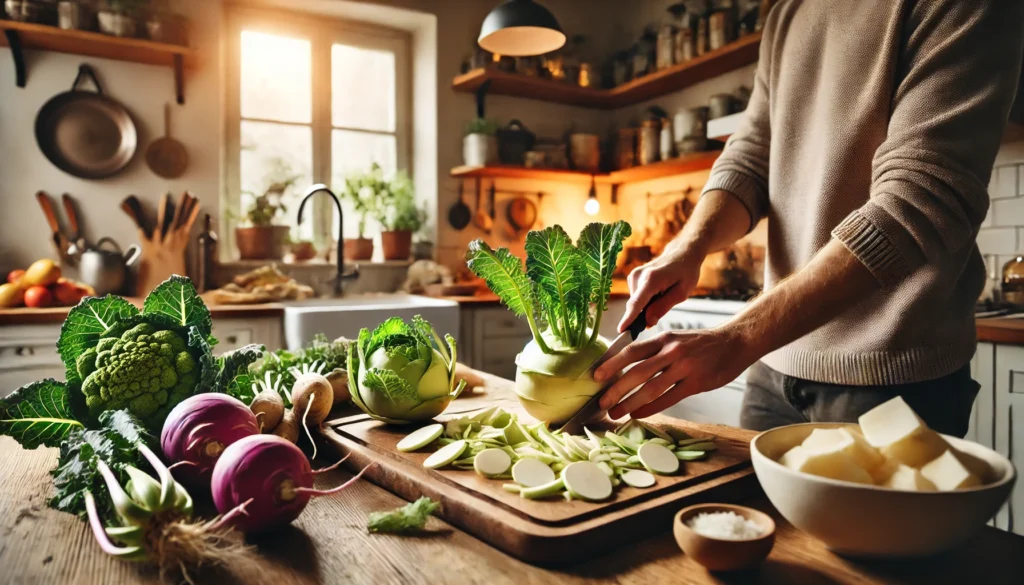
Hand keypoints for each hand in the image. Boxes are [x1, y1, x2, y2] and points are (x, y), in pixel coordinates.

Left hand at [593, 326, 757, 419]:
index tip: (596, 375)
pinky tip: (639, 414)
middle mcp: (672, 351)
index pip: (632, 351)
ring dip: (630, 402)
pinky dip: (651, 407)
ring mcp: (684, 367)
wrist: (735, 342)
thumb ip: (655, 350)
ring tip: (616, 413)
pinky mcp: (696, 383)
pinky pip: (669, 398)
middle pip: (637, 371)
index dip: (612, 363)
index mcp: (663, 338)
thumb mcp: (676, 338)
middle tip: (601, 402)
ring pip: (651, 387)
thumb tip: (627, 366)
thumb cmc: (702, 343)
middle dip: (616, 388)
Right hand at [617, 251, 701, 332]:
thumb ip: (663, 307)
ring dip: (647, 306)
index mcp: (652, 279)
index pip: (637, 303)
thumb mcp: (681, 293)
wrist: (682, 253)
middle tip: (661, 310)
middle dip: (644, 315)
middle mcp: (638, 276)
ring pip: (636, 302)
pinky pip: (637, 297)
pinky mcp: (632, 277)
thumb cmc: (686, 272)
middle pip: (636, 305)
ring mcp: (634, 275)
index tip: (621, 331)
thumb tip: (648, 322)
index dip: (628, 319)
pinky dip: (646, 300)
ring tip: (664, 294)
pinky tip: (658, 292)